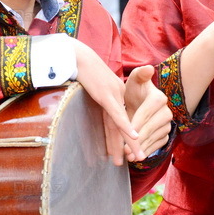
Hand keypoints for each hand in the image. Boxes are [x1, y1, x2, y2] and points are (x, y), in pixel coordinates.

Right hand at [73, 41, 140, 165]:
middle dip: (129, 144)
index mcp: (115, 93)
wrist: (76, 55)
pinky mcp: (106, 94)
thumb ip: (95, 96)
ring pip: (122, 123)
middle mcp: (118, 94)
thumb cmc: (80, 68)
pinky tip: (133, 137)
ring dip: (127, 142)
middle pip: (123, 124)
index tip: (123, 150)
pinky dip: (125, 126)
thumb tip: (93, 105)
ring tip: (131, 159)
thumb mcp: (91, 84)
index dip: (122, 135)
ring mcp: (113, 94)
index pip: (119, 119)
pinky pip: (116, 114)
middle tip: (136, 159)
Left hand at [123, 65, 171, 161]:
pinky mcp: (165, 135)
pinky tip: (137, 157)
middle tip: (126, 150)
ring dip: (142, 148)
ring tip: (129, 156)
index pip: (146, 112)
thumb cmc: (135, 91)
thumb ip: (140, 74)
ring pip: (155, 138)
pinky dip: (148, 152)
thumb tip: (148, 68)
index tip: (127, 131)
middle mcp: (167, 112)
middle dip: (138, 140)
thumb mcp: (135, 81)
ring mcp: (167, 125)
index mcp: (159, 98)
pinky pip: (158, 145)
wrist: (139, 103)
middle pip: (151, 128)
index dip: (136, 123)